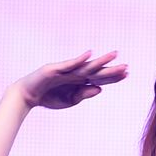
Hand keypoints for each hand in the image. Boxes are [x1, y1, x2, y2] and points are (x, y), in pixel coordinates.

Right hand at [13, 50, 127, 109]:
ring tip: (114, 55)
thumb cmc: (48, 98)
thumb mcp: (69, 100)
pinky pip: (70, 64)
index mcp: (79, 82)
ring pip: (87, 66)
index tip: (127, 74)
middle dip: (112, 70)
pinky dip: (79, 59)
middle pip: (97, 71)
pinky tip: (90, 55)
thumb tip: (100, 89)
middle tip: (127, 67)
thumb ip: (84, 94)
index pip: (100, 79)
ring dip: (101, 61)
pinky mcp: (55, 68)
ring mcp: (66, 70)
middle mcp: (75, 73)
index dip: (113, 77)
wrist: (28, 95)